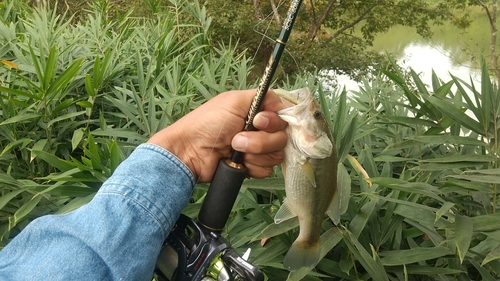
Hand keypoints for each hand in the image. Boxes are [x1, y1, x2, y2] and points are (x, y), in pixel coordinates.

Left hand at [148, 89, 287, 181]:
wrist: (190, 152)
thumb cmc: (207, 123)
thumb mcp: (234, 101)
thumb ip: (262, 96)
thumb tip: (281, 103)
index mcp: (258, 111)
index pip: (284, 115)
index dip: (276, 121)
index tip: (258, 122)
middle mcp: (261, 129)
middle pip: (282, 137)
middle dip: (261, 140)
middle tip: (237, 139)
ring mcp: (257, 149)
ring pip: (277, 154)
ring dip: (255, 153)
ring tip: (234, 150)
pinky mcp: (253, 166)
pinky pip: (267, 170)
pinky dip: (253, 166)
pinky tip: (238, 163)